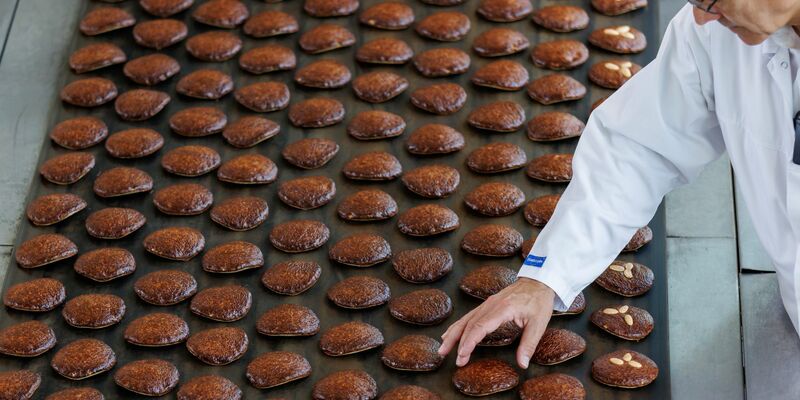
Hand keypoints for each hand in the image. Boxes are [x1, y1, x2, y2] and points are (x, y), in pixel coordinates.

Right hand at [437, 277, 554, 368]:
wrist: (538, 282)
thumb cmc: (539, 301)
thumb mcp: (538, 324)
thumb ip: (529, 344)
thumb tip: (522, 364)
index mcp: (503, 309)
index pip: (480, 326)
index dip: (469, 341)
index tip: (462, 354)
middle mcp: (491, 305)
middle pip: (469, 324)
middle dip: (458, 342)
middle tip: (453, 359)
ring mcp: (487, 303)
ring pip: (465, 319)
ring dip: (453, 334)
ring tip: (443, 348)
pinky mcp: (487, 304)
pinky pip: (469, 316)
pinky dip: (458, 326)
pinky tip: (451, 334)